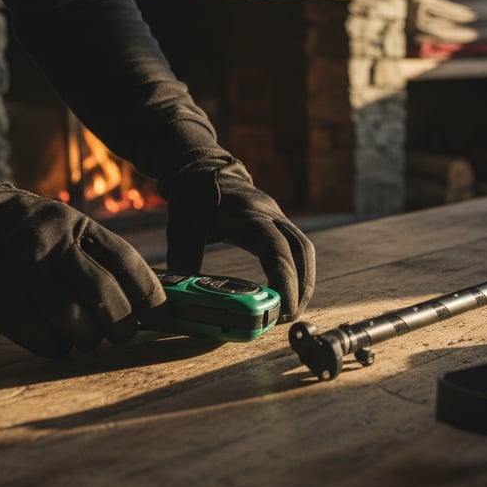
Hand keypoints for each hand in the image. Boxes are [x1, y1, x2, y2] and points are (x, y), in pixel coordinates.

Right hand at [0, 182, 164, 357]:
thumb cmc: (30, 233)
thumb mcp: (67, 228)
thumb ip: (98, 258)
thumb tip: (144, 304)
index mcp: (78, 225)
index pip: (125, 260)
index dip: (149, 293)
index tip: (163, 316)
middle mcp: (51, 244)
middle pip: (101, 292)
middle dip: (121, 322)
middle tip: (124, 335)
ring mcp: (20, 269)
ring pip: (70, 316)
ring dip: (88, 337)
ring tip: (89, 339)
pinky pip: (35, 333)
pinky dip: (55, 346)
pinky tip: (59, 344)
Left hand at [164, 158, 315, 321]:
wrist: (202, 169)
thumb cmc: (193, 198)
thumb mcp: (182, 226)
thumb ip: (184, 258)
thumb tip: (182, 297)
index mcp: (247, 214)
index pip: (276, 248)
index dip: (284, 280)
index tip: (282, 308)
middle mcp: (269, 213)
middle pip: (300, 250)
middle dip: (301, 286)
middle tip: (290, 316)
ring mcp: (277, 216)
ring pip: (304, 249)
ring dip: (304, 280)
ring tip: (292, 308)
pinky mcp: (278, 222)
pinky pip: (298, 247)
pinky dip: (299, 270)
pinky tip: (288, 290)